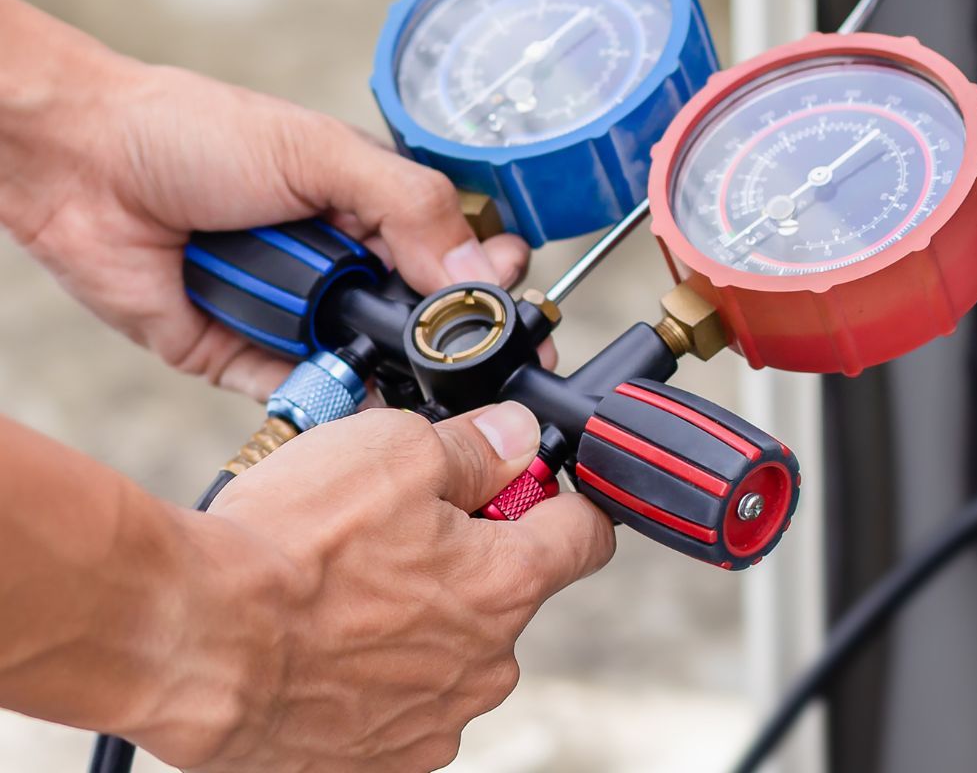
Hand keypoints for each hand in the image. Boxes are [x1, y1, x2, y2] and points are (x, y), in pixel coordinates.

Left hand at [0, 0, 529, 398]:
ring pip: (371, 364)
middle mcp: (342, 265)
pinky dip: (330, 401)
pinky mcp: (244, 358)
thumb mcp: (321, 152)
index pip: (458, 253)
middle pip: (423, 320)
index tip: (517, 307)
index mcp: (373, 207)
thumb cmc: (192, 133)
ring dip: (393, 374)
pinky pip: (304, 394)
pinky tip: (360, 404)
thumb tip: (483, 268)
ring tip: (422, 382)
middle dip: (451, 341)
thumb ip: (409, 206)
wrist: (79, 165)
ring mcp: (297, 315)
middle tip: (478, 356)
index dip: (491, 283)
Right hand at [134, 402, 613, 771]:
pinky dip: (366, 676)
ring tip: (336, 590)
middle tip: (390, 531)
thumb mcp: (394, 449)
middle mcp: (486, 664)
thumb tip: (518, 437)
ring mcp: (432, 721)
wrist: (189, 640)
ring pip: (447, 652)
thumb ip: (475, 445)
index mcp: (509, 584)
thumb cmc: (288, 547)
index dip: (559, 499)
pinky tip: (316, 644)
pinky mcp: (374, 762)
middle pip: (506, 593)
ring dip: (412, 620)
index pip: (586, 535)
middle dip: (464, 558)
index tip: (525, 486)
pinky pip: (394, 706)